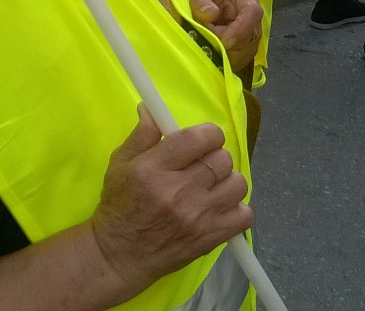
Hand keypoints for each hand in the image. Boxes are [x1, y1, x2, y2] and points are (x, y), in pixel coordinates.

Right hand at [90, 108, 252, 294]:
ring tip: (211, 187)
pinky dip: (237, 209)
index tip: (202, 141)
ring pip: (238, 184)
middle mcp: (179, 191)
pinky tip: (219, 208)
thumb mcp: (119, 165)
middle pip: (222, 159)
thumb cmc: (119, 207)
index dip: (208, 134)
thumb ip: (141, 135)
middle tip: (202, 166)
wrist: (119, 256)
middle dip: (215, 157)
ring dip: (227, 181)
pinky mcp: (210, 238)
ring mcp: (198, 217)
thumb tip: (151, 108)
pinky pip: (245, 215)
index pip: (199, 138)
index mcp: (155, 169)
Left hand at [187, 0, 262, 75]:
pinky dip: (225, 60)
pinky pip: (240, 60)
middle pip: (251, 36)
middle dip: (228, 45)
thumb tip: (211, 14)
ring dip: (225, 54)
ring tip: (207, 43)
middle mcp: (251, 14)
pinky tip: (212, 52)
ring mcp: (250, 32)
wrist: (197, 1)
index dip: (240, 30)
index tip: (223, 41)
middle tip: (206, 39)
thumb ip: (199, 0)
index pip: (252, 12)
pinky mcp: (244, 47)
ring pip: (247, 51)